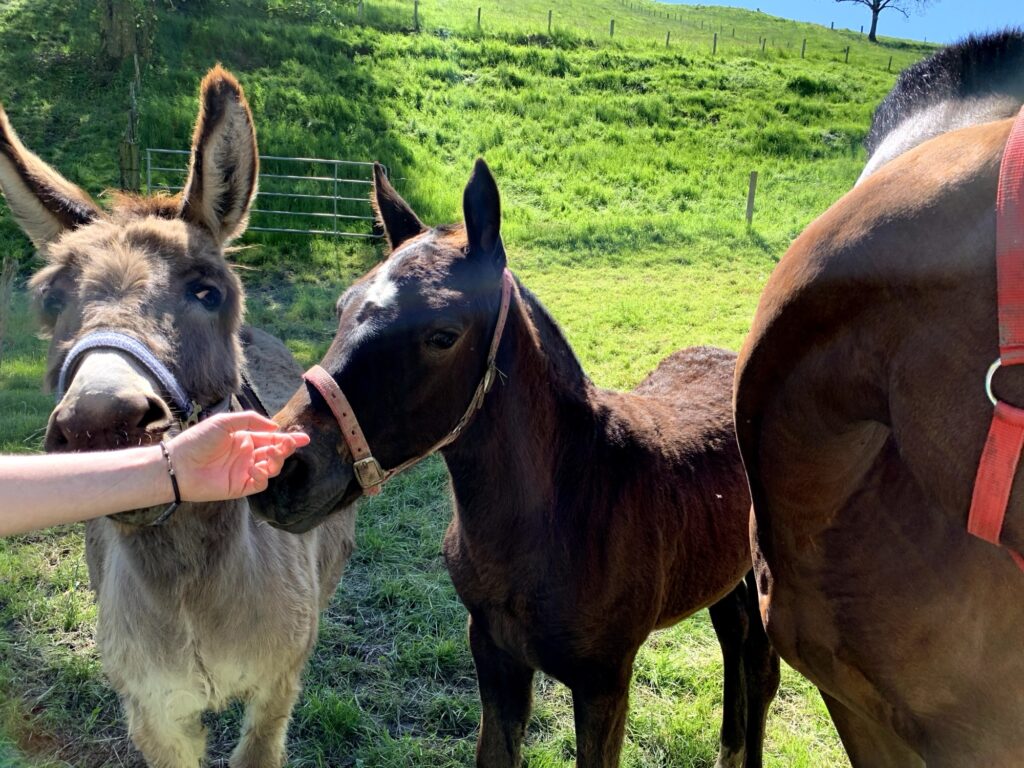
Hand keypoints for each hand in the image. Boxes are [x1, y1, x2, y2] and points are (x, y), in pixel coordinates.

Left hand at [165, 411, 308, 502]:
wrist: (179, 465)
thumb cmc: (198, 440)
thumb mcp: (225, 422)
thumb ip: (251, 421)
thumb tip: (275, 427)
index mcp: (244, 439)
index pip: (271, 438)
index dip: (288, 438)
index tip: (303, 438)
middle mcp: (247, 455)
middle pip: (275, 452)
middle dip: (285, 448)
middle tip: (288, 444)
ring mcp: (244, 471)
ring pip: (271, 467)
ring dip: (276, 460)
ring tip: (272, 454)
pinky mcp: (240, 487)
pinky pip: (260, 483)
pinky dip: (263, 476)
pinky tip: (255, 468)